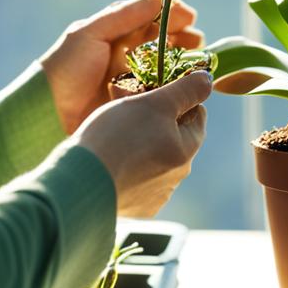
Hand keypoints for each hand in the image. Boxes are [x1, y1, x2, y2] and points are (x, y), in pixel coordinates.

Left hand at [40, 0, 203, 133]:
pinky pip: (162, 94)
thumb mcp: (90, 33)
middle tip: (198, 42)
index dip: (173, 16)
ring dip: (185, 63)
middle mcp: (126, 56)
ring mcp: (133, 81)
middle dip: (184, 39)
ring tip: (198, 62)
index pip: (151, 19)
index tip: (191, 18)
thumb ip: (124, 15)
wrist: (47, 114)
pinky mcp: (136, 106)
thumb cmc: (65, 68)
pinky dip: (176, 88)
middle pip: (164, 42)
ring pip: (167, 67)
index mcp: (115, 35)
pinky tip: (187, 86)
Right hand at [74, 71, 211, 216]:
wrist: (80, 180)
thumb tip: (208, 80)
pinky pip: (137, 176)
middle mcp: (177, 176)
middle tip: (127, 103)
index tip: (152, 89)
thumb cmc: (118, 136)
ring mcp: (155, 195)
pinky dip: (128, 162)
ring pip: (154, 154)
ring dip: (141, 139)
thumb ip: (186, 90)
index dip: (176, 97)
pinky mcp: (135, 206)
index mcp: (187, 149)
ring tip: (114, 128)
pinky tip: (110, 154)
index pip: (196, 114)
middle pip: (173, 135)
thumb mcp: (155, 103)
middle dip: (155, 116)